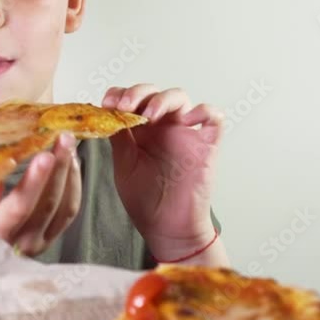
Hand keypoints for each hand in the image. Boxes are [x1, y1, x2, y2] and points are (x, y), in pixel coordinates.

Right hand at [0, 132, 81, 255]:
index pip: (20, 206)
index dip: (35, 180)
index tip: (45, 155)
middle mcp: (23, 243)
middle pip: (49, 204)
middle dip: (59, 168)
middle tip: (63, 137)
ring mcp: (40, 244)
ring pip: (65, 208)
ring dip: (70, 174)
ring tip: (68, 145)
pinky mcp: (50, 240)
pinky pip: (68, 213)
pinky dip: (73, 186)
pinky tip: (70, 166)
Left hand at [104, 85, 224, 261]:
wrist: (166, 227)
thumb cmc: (146, 199)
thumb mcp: (124, 164)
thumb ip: (119, 138)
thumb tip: (105, 113)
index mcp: (142, 130)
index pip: (132, 99)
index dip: (119, 94)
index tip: (107, 104)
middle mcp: (163, 127)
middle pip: (153, 92)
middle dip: (137, 93)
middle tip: (123, 105)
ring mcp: (186, 133)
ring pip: (180, 98)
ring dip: (161, 100)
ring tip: (147, 116)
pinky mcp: (207, 146)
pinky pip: (214, 118)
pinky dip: (204, 111)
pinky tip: (187, 120)